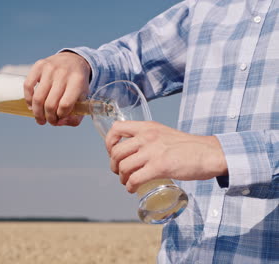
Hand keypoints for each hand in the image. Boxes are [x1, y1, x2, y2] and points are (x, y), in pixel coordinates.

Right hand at [24, 52, 90, 125]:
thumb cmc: (77, 85)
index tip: (60, 118)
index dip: (61, 116)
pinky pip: (28, 86)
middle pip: (50, 104)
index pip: (65, 105)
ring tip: (40, 119)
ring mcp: (50, 68)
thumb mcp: (83, 99)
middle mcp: (63, 73)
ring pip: (38, 98)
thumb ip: (75, 116)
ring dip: (37, 113)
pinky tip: (32, 106)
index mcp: (78, 81)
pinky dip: (28, 99)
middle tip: (49, 122)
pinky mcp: (39, 66)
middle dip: (49, 118)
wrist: (73, 60)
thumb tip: (59, 123)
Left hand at [105, 121, 227, 192]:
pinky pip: (135, 178)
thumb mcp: (164, 133)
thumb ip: (149, 138)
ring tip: (127, 182)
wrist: (210, 153)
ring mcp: (153, 152)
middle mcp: (147, 137)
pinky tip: (132, 189)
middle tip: (119, 172)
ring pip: (124, 166)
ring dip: (122, 178)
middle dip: (114, 165)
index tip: (112, 153)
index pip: (116, 128)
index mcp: (147, 127)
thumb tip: (134, 150)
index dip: (109, 143)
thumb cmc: (188, 146)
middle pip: (117, 152)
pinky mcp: (160, 166)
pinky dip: (130, 186)